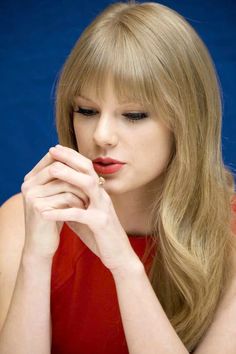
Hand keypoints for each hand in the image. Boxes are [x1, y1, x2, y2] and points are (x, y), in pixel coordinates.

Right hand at [21, 149, 88, 258]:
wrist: (41, 244)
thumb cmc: (52, 217)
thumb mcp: (55, 195)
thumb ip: (62, 178)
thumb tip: (81, 159)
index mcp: (31, 178)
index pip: (52, 157)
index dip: (71, 160)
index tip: (87, 170)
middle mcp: (28, 184)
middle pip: (58, 167)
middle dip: (77, 175)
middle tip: (91, 184)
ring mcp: (32, 196)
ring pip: (65, 182)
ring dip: (81, 190)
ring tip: (89, 199)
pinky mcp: (39, 209)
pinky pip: (66, 198)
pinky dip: (78, 202)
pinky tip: (84, 209)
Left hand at [41, 145, 139, 273]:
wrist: (119, 256)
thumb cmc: (100, 236)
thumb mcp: (85, 217)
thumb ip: (74, 205)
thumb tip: (56, 197)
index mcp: (99, 194)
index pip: (86, 168)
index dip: (71, 157)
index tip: (55, 149)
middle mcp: (103, 197)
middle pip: (88, 170)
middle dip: (70, 158)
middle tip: (53, 150)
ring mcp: (103, 208)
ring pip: (88, 185)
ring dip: (69, 176)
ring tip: (51, 171)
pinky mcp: (101, 223)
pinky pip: (79, 214)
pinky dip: (61, 213)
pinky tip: (44, 213)